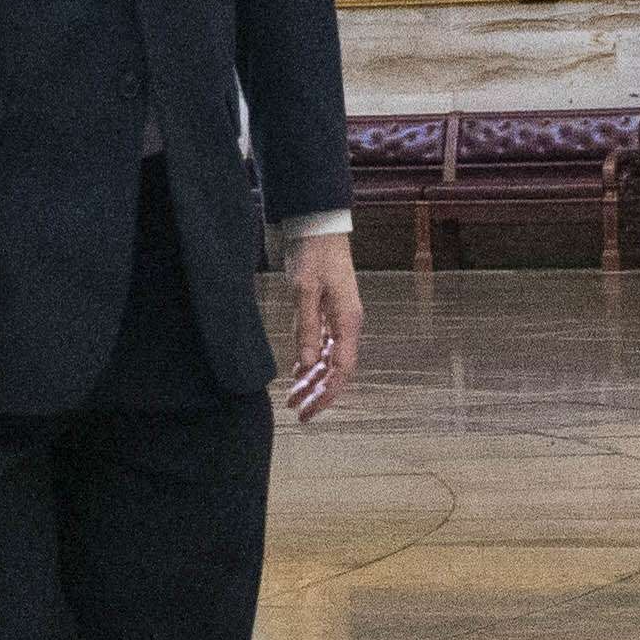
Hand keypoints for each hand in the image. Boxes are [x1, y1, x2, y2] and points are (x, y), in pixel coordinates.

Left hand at [280, 230, 361, 422]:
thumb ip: (307, 328)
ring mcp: (339, 318)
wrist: (318, 226)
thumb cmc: (314, 255)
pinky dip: (311, 361)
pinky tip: (298, 372)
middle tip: (298, 412)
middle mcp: (348, 323)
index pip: (342, 369)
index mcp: (348, 320)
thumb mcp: (305, 291)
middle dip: (318, 393)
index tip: (310, 410)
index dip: (327, 393)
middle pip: (336, 369)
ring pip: (329, 359)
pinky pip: (323, 344)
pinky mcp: (329, 311)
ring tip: (292, 397)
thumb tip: (307, 364)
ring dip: (312, 379)